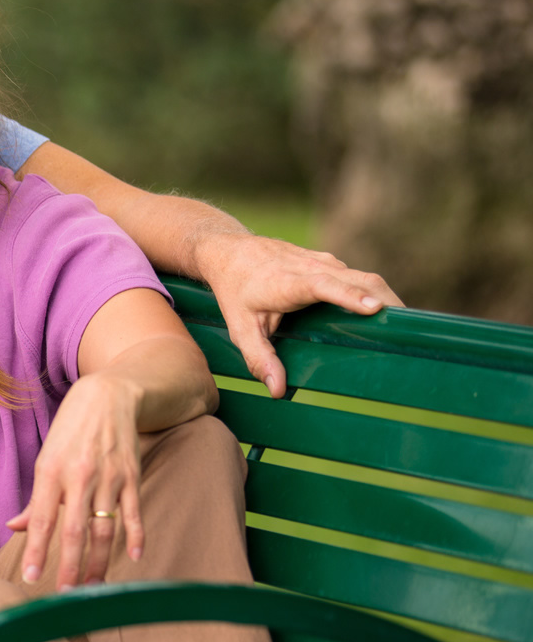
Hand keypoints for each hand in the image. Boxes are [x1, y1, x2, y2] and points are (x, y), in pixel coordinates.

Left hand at [6, 375, 144, 589]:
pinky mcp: (131, 475)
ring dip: (99, 560)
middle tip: (64, 595)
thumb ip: (36, 499)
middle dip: (68, 565)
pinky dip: (136, 535)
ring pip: (103, 527)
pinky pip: (134, 512)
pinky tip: (135, 558)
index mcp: (50, 473)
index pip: (42, 521)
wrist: (107, 396)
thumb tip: (15, 528)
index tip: (31, 578)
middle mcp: (78, 476)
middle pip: (73, 530)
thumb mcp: (46, 459)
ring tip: (93, 586)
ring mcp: (107, 477)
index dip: (37, 551)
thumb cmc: (70, 432)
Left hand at [195, 232, 402, 397]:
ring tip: (410, 329)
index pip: (324, 285)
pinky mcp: (331, 263)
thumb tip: (277, 390)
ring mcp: (325, 261)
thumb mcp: (240, 327)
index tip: (375, 308)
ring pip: (366, 278)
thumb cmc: (234, 290)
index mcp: (289, 282)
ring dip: (389, 300)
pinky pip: (360, 278)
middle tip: (412, 334)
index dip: (350, 296)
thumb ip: (259, 357)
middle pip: (360, 281)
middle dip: (389, 304)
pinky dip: (377, 295)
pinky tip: (389, 318)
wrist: (228, 251)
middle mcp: (312, 267)